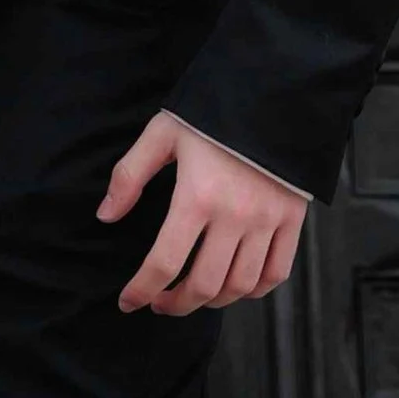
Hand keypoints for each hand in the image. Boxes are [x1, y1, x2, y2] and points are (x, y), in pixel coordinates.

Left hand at [100, 115, 307, 316]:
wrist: (273, 93)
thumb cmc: (211, 113)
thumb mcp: (162, 134)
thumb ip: (129, 176)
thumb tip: (106, 216)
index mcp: (197, 197)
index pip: (164, 262)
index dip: (142, 290)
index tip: (128, 302)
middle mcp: (235, 216)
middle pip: (204, 285)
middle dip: (175, 304)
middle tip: (159, 303)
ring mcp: (268, 221)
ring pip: (240, 286)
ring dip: (212, 302)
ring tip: (192, 295)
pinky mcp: (292, 219)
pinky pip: (276, 272)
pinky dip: (254, 290)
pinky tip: (234, 286)